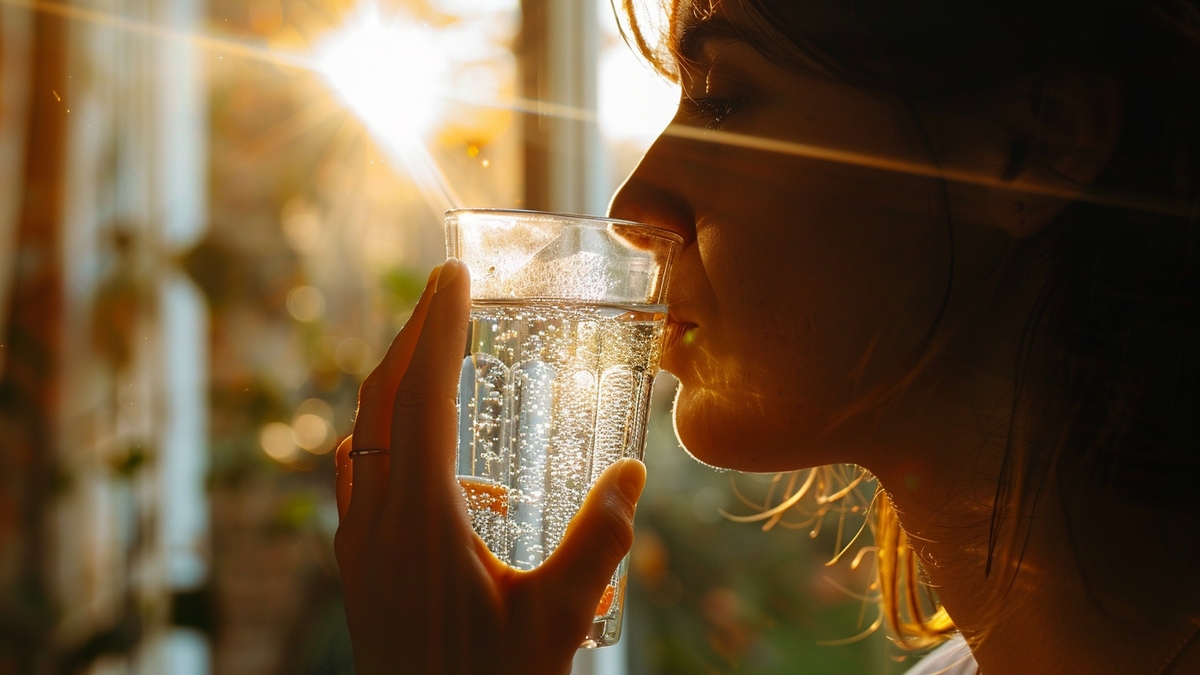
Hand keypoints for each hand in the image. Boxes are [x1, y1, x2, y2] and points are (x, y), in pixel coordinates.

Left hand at [334, 259, 646, 674]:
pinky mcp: (359, 566)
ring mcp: (359, 544)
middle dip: (411, 339)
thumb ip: (598, 545)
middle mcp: (376, 521)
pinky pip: (361, 474)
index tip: (452, 279)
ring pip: (364, 434)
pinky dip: (387, 435)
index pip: (422, 398)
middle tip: (443, 295)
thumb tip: (632, 477)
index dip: (436, 331)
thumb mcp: (555, 620)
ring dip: (394, 383)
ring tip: (435, 357)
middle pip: (380, 401)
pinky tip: (431, 459)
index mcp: (421, 521)